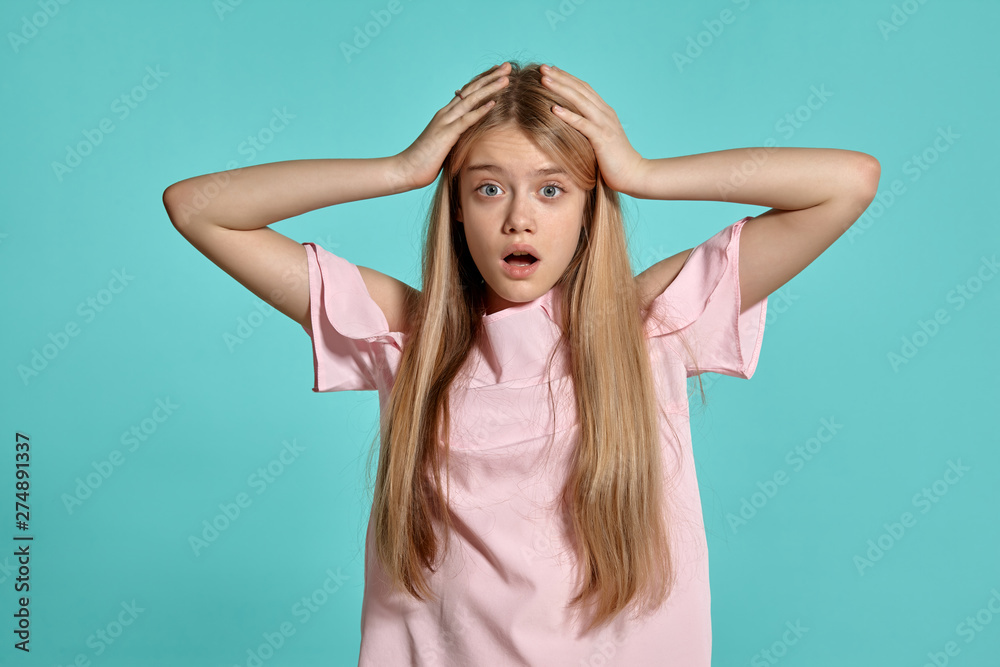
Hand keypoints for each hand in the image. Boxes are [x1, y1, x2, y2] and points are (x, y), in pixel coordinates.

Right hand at [391, 62, 510, 190]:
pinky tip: (494, 102)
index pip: (467, 92)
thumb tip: (466, 138)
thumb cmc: (425, 161)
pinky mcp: (446, 134)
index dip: (483, 81)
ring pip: (470, 100)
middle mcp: (446, 114)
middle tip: (507, 66)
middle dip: (491, 77)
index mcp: (446, 115)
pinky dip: (480, 111)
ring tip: (506, 78)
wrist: (406, 169)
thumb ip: (455, 136)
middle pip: (471, 90)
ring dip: (489, 88)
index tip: (498, 72)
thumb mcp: (444, 145)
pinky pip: (466, 120)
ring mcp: (445, 122)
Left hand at [539, 64, 646, 196]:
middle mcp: (605, 113)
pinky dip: (568, 115)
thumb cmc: (614, 160)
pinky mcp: (602, 138)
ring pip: (580, 101)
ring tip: (545, 80)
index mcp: (604, 112)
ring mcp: (604, 124)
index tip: (550, 70)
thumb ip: (589, 128)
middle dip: (561, 77)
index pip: (583, 88)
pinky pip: (583, 124)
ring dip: (561, 89)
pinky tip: (554, 109)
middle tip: (542, 68)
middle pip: (580, 89)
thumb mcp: (600, 139)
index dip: (567, 78)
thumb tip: (571, 124)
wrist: (633, 174)